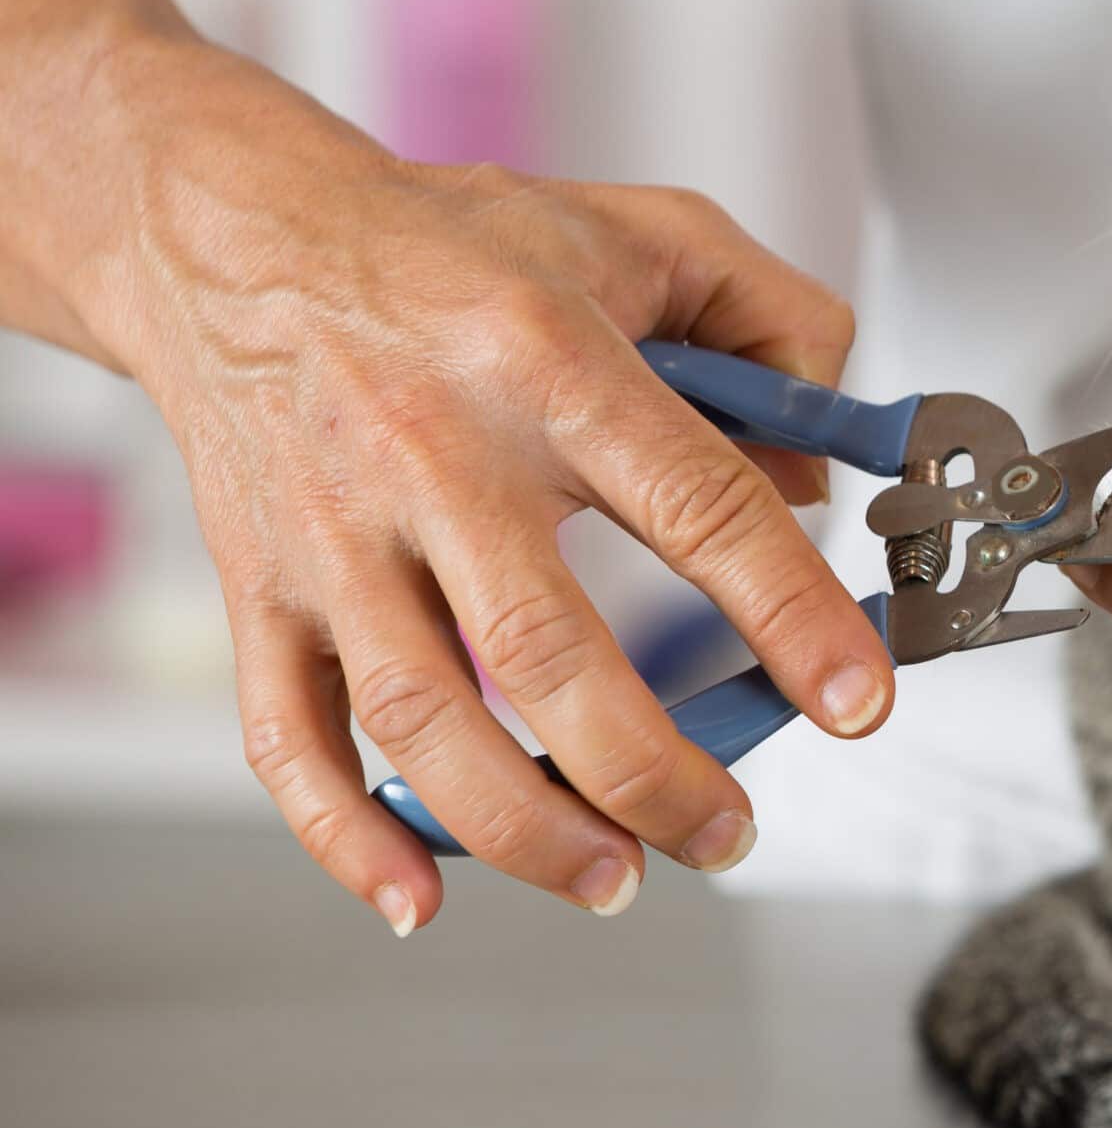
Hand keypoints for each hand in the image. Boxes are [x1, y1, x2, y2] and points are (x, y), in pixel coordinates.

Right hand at [85, 41, 890, 931]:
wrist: (239, 234)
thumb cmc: (459, 245)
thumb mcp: (651, 233)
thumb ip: (778, 330)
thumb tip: (823, 480)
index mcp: (546, 360)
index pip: (698, 505)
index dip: (790, 615)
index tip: (856, 702)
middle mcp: (433, 452)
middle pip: (547, 649)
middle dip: (651, 771)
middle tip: (727, 831)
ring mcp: (333, 529)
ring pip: (421, 714)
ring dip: (523, 823)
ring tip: (618, 878)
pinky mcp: (257, 582)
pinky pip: (286, 733)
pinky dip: (347, 831)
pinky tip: (422, 894)